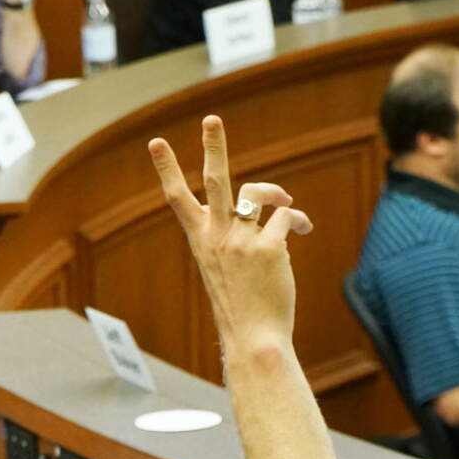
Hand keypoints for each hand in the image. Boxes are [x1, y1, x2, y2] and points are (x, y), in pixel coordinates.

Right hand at [148, 116, 313, 348]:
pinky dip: (297, 220)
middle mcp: (218, 236)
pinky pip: (287, 217)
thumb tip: (266, 210)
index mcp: (201, 241)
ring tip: (283, 200)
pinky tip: (302, 230)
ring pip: (257, 193)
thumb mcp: (223, 270)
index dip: (167, 169)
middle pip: (216, 180)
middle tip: (211, 118)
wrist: (253, 339)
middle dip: (213, 145)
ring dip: (274, 191)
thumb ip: (233, 238)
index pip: (177, 199)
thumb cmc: (241, 307)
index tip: (156, 143)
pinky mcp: (270, 248)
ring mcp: (243, 241)